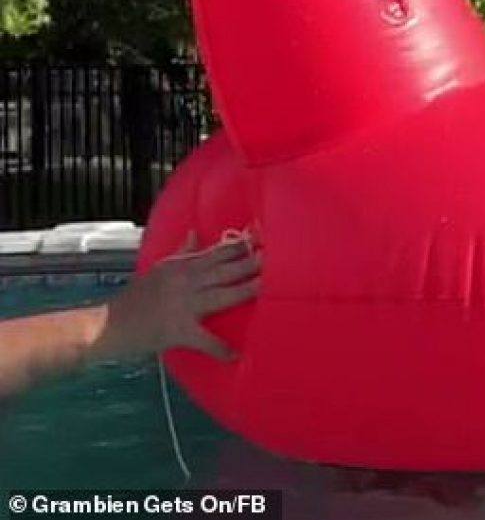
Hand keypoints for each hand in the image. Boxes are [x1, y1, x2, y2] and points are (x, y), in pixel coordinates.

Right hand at [98, 232, 260, 363]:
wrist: (106, 325)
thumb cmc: (133, 297)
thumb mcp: (158, 268)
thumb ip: (181, 252)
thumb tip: (195, 233)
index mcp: (180, 265)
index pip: (216, 251)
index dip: (240, 245)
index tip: (261, 237)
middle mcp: (185, 280)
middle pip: (224, 269)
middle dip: (249, 262)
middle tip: (273, 255)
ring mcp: (183, 304)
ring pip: (222, 294)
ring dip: (245, 289)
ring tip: (267, 285)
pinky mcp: (178, 330)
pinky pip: (205, 340)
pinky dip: (221, 349)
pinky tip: (237, 355)